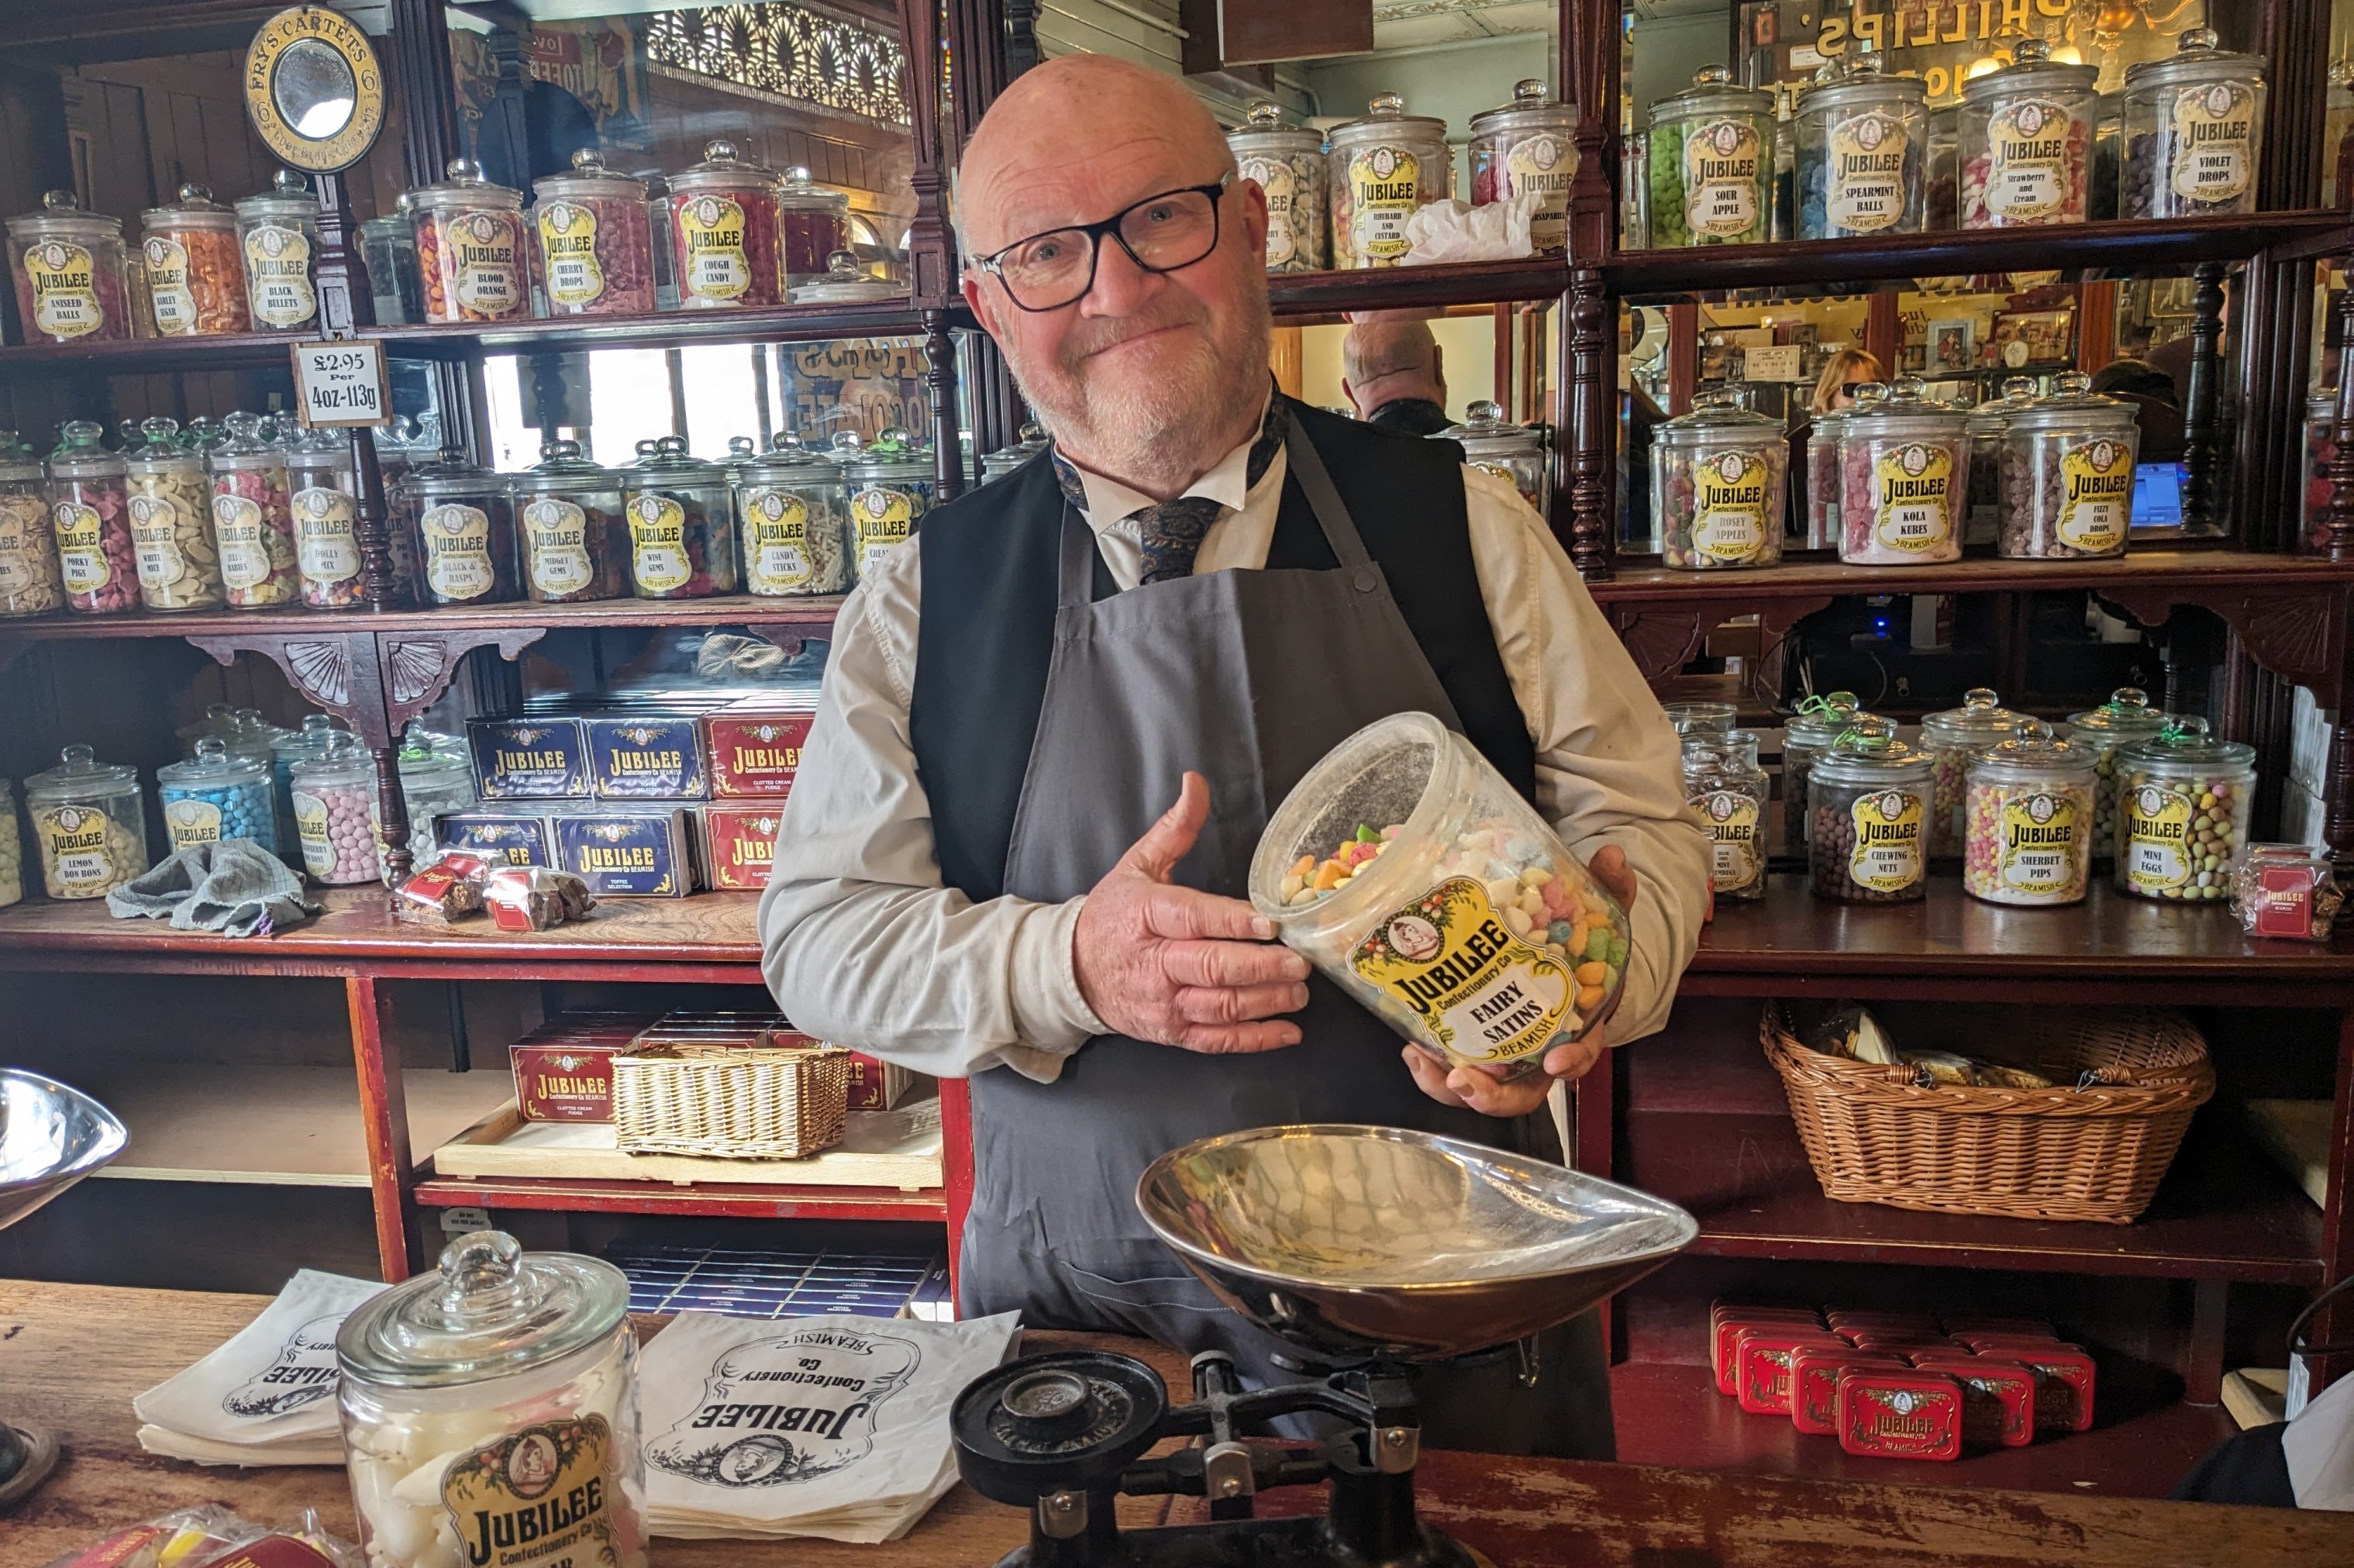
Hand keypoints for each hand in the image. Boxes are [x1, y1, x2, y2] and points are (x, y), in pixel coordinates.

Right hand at [1072, 772, 1309, 1053]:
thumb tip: (1196, 782)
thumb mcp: (1137, 865)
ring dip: (1265, 1001)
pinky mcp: (1171, 1032)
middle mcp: (1154, 962)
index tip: (1269, 922)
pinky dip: (1254, 1040)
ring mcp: (1163, 1003)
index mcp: (1146, 915)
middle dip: (1260, 967)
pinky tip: (1287, 1032)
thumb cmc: (1113, 917)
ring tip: (1299, 991)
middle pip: (1211, 967)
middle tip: (1299, 962)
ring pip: (1219, 1007)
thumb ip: (1175, 828)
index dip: (1232, 922)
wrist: (1071, 973)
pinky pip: (1216, 1041)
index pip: (1193, 918)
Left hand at [1403, 844, 1637, 1117]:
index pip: (1579, 1056)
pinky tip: (1411, 1047)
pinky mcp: (1473, 1046)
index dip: (1570, 1062)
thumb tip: (1613, 854)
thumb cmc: (1581, 945)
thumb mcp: (1602, 914)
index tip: (1554, 1061)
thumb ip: (1612, 888)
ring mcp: (1504, 1054)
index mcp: (1578, 1026)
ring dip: (1449, 1086)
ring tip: (1422, 1062)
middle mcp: (1540, 1050)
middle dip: (1494, 1096)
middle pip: (1522, 1093)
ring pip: (1481, 1089)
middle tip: (1465, 1080)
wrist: (1556, 951)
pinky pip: (1453, 1070)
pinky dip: (1432, 1067)